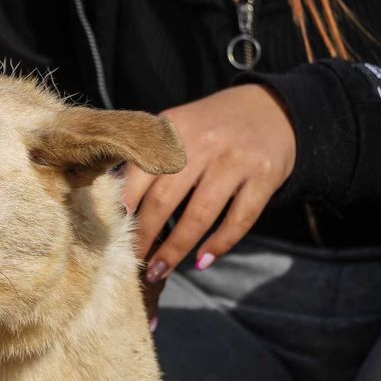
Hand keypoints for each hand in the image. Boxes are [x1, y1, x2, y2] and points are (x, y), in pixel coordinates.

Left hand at [122, 84, 295, 308]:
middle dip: (144, 237)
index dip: (123, 211)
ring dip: (175, 250)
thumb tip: (112, 203)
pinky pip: (239, 219)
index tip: (109, 238)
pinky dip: (219, 244)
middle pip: (164, 200)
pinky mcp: (265, 175)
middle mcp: (202, 143)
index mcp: (171, 131)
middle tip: (130, 263)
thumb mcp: (175, 129)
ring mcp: (235, 160)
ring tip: (158, 272)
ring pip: (199, 215)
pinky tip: (202, 262)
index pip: (138, 176)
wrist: (270, 107)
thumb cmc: (208, 129)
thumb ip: (146, 159)